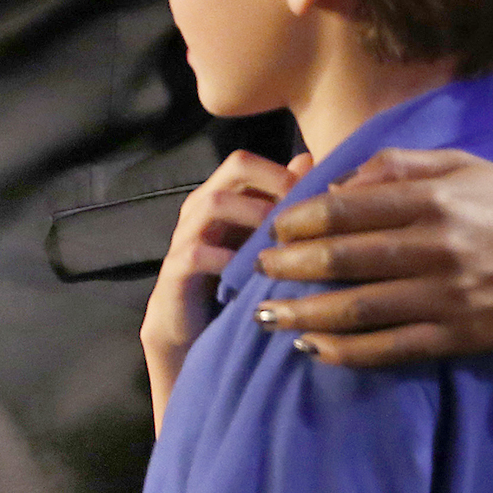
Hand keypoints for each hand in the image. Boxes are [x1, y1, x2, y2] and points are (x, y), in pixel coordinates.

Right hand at [144, 154, 307, 364]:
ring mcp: (185, 236)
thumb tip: (310, 162)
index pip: (248, 161)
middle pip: (234, 166)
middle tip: (304, 212)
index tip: (317, 199)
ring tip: (283, 240)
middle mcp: (200, 208)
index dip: (283, 172)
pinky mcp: (175, 270)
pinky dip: (229, 261)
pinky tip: (256, 275)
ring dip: (257, 216)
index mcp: (220, 196)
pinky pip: (197, 253)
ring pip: (214, 203)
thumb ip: (281, 205)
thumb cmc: (231, 282)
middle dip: (277, 183)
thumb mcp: (261, 244)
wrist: (190, 331)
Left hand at [253, 149, 492, 365]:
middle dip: (290, 266)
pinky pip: (391, 347)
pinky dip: (348, 350)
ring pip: (359, 307)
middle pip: (344, 258)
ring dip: (305, 313)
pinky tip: (313, 348)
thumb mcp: (460, 165)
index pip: (347, 210)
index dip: (300, 221)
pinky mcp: (458, 335)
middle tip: (258, 271)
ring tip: (267, 317)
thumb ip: (395, 166)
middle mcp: (435, 247)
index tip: (274, 230)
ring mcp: (446, 296)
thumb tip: (336, 186)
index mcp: (432, 201)